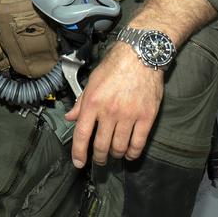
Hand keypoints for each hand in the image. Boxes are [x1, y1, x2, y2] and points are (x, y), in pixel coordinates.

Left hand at [65, 43, 163, 167]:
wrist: (140, 56)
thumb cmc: (114, 66)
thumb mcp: (91, 82)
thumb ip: (81, 102)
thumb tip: (70, 117)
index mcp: (92, 102)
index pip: (81, 134)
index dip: (78, 152)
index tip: (79, 162)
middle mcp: (109, 111)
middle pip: (101, 145)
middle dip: (98, 157)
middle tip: (99, 160)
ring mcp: (129, 115)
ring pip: (119, 146)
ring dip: (115, 155)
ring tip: (114, 154)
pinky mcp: (146, 117)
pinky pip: (138, 143)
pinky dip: (133, 152)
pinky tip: (130, 153)